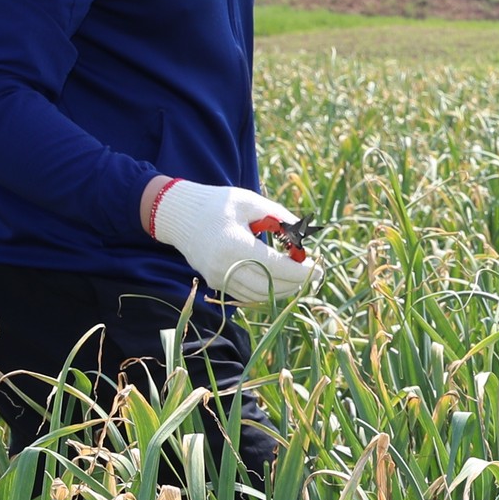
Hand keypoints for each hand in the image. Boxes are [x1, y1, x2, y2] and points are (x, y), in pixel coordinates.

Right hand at [149, 179, 319, 305]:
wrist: (178, 214)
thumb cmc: (219, 203)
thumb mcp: (253, 203)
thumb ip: (282, 219)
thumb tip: (307, 239)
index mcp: (235, 245)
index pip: (277, 268)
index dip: (302, 272)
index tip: (320, 269)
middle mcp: (224, 267)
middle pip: (270, 287)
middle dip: (296, 283)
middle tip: (313, 274)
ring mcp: (217, 278)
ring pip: (259, 296)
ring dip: (283, 290)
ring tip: (299, 277)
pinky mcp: (215, 282)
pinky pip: (246, 295)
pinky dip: (266, 291)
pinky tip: (279, 280)